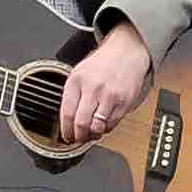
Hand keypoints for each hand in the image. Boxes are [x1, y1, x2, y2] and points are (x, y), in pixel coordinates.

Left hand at [57, 25, 150, 143]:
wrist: (126, 53)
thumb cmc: (101, 64)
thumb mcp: (79, 73)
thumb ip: (72, 94)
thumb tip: (67, 120)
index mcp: (76, 80)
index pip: (67, 112)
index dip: (65, 130)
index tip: (66, 136)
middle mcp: (92, 88)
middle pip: (81, 123)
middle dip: (78, 136)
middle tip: (77, 139)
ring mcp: (109, 96)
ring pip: (97, 127)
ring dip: (92, 136)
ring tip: (90, 134)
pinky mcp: (124, 103)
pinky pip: (112, 124)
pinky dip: (105, 129)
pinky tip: (102, 126)